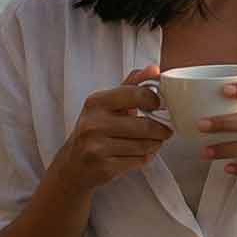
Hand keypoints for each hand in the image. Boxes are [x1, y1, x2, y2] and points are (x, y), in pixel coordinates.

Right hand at [50, 66, 172, 192]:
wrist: (72, 165)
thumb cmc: (94, 130)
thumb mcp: (107, 104)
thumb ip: (131, 85)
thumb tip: (154, 69)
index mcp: (97, 102)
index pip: (138, 94)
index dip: (155, 101)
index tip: (159, 106)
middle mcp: (94, 123)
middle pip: (146, 125)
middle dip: (161, 129)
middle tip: (165, 130)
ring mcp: (97, 147)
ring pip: (145, 145)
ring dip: (155, 144)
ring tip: (153, 142)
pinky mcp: (104, 167)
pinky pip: (139, 161)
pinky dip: (145, 158)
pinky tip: (140, 154)